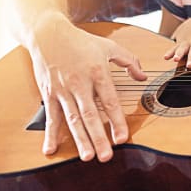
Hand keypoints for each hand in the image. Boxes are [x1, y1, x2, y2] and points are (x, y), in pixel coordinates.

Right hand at [29, 19, 145, 161]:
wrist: (48, 33)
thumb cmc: (80, 41)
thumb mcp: (109, 47)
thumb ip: (129, 61)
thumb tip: (143, 77)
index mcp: (97, 72)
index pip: (110, 101)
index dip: (117, 121)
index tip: (123, 138)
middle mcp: (80, 83)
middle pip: (90, 115)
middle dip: (98, 137)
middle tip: (105, 156)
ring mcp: (63, 90)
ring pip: (72, 119)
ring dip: (79, 140)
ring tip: (87, 157)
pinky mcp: (49, 94)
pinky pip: (50, 117)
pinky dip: (50, 134)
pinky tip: (50, 149)